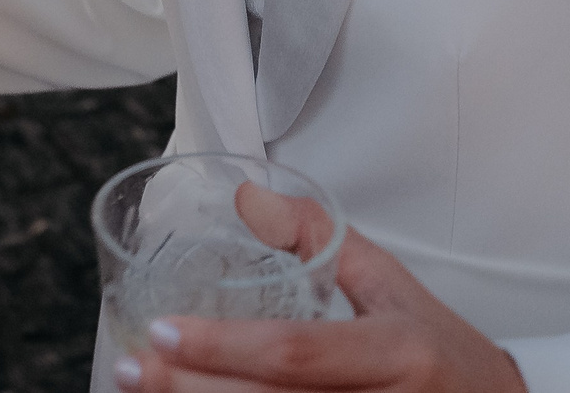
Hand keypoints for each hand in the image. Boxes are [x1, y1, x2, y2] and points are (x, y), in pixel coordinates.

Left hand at [116, 192, 520, 392]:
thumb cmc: (439, 350)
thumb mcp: (389, 283)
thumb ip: (317, 236)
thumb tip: (244, 197)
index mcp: (396, 355)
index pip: (296, 355)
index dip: (222, 349)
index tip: (160, 333)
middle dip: (190, 391)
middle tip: (131, 367)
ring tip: (141, 391)